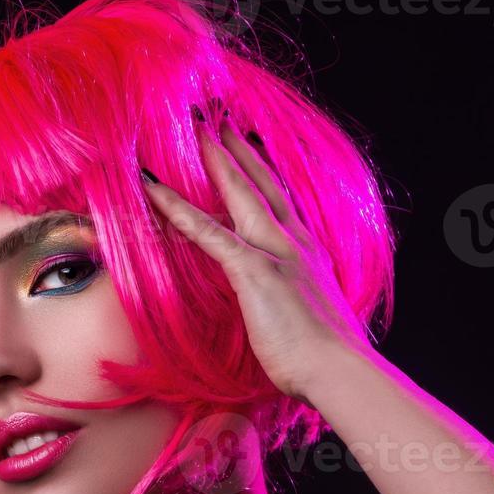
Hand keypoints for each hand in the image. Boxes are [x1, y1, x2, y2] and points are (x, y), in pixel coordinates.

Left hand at [140, 110, 370, 404]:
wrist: (337, 370)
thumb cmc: (324, 356)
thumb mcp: (308, 316)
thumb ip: (293, 299)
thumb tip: (282, 301)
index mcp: (307, 252)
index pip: (281, 201)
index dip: (261, 172)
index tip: (247, 148)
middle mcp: (294, 243)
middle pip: (262, 184)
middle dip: (238, 151)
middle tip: (217, 123)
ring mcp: (275, 253)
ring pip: (239, 195)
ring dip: (215, 162)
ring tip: (195, 133)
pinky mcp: (254, 272)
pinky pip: (209, 233)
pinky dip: (180, 212)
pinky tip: (156, 193)